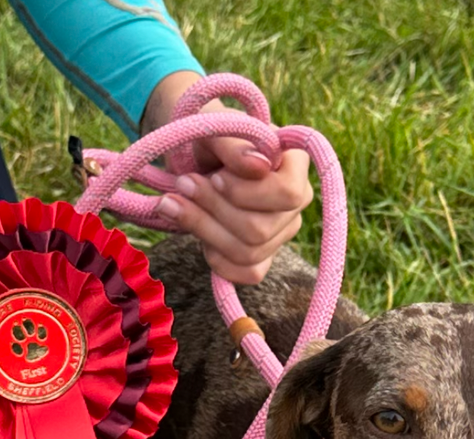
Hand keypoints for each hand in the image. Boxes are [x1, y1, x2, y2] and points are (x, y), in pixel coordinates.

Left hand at [141, 72, 313, 283]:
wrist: (195, 157)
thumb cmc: (209, 138)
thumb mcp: (214, 128)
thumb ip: (234, 145)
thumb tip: (259, 167)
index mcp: (296, 163)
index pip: (286, 194)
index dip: (244, 193)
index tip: (215, 176)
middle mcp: (297, 201)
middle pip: (260, 229)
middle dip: (213, 210)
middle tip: (183, 184)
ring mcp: (283, 231)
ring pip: (249, 253)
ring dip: (203, 229)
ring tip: (175, 202)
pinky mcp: (265, 255)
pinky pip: (247, 274)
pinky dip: (215, 257)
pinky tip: (199, 234)